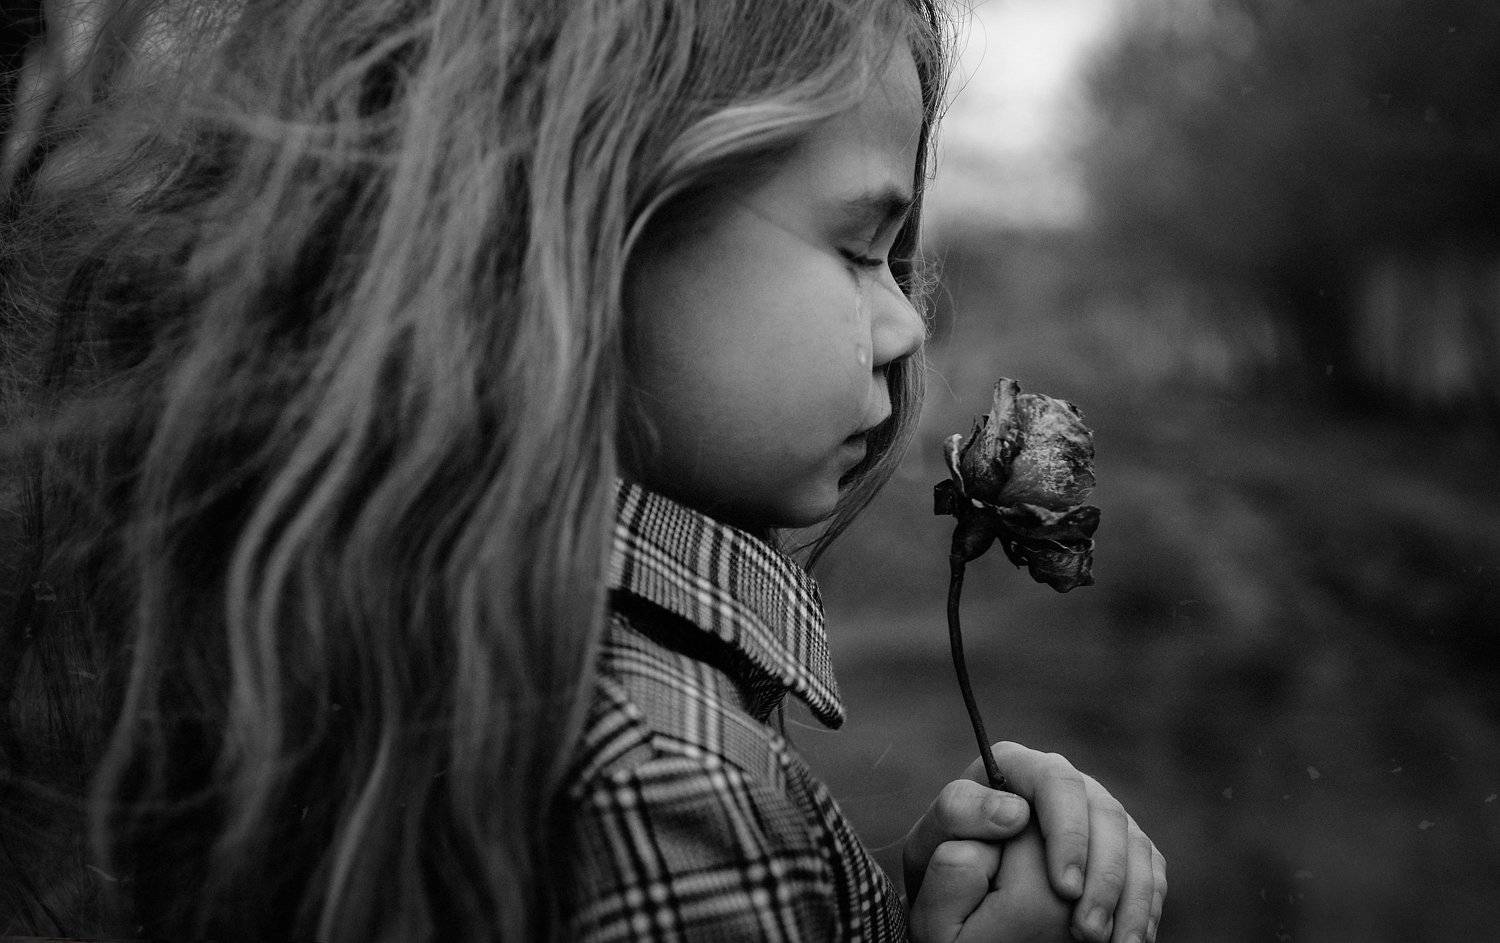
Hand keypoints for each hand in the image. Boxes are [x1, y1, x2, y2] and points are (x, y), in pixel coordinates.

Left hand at [903, 742, 1166, 942]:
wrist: (960, 895)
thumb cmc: (943, 864)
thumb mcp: (932, 841)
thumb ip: (959, 814)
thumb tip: (1015, 811)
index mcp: (1016, 768)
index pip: (1057, 782)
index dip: (1068, 832)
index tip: (1063, 888)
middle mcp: (1062, 783)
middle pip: (1105, 812)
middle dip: (1103, 874)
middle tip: (1086, 930)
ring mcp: (1095, 813)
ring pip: (1133, 841)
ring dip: (1127, 896)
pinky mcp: (1120, 846)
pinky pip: (1149, 868)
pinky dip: (1144, 905)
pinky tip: (1128, 941)